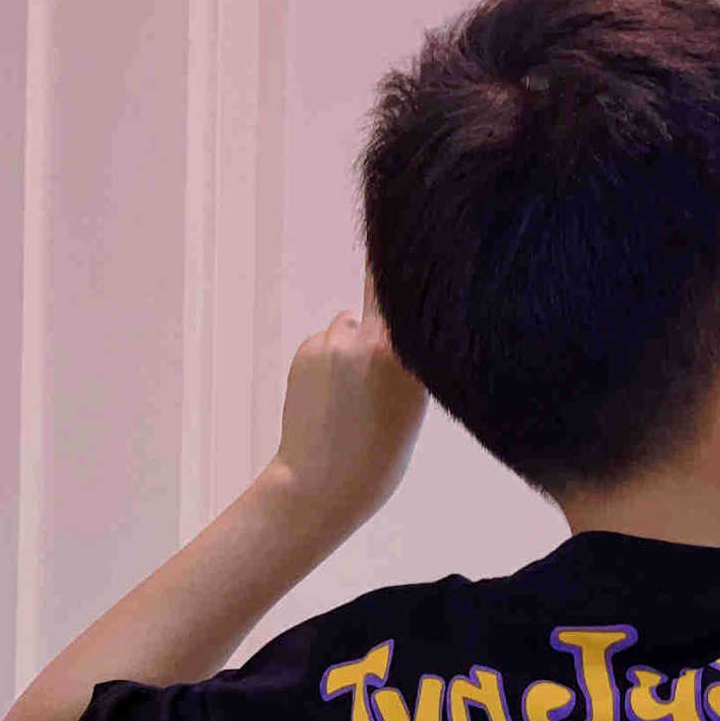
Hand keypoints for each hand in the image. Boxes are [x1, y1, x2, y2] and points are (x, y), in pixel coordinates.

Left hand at [267, 269, 427, 536]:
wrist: (318, 487)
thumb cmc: (377, 459)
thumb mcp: (413, 406)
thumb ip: (408, 357)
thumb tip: (400, 318)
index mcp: (404, 357)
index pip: (405, 287)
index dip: (406, 258)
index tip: (413, 233)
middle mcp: (368, 340)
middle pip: (381, 304)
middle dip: (384, 327)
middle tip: (382, 374)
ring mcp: (332, 343)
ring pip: (350, 325)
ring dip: (354, 347)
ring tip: (353, 396)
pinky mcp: (305, 350)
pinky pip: (326, 342)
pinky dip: (331, 361)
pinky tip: (331, 398)